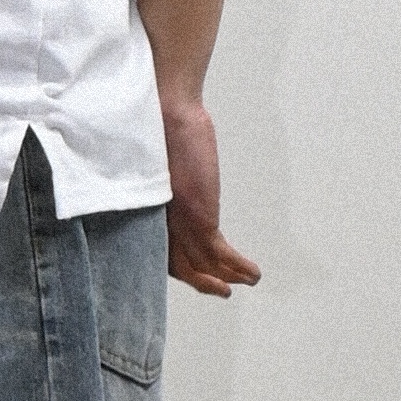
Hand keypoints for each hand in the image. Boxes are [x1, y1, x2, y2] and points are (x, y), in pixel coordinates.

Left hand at [160, 99, 260, 297]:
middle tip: (219, 289)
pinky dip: (238, 267)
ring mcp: (179, 220)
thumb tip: (178, 186)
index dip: (176, 265)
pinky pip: (219, 253)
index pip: (158, 248)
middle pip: (177, 264)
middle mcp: (159, 219)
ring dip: (224, 278)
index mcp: (148, 208)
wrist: (167, 111)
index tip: (195, 273)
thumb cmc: (162, 130)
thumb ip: (168, 183)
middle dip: (200, 280)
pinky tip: (252, 273)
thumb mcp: (165, 164)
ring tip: (241, 283)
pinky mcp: (199, 215)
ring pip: (200, 264)